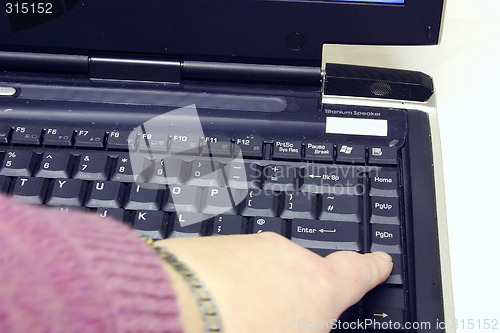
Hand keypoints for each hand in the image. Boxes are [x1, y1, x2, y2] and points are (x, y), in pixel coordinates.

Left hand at [156, 232, 392, 332]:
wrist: (176, 311)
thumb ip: (309, 323)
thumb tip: (306, 319)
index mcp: (319, 288)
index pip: (357, 272)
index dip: (371, 269)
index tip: (378, 262)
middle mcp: (287, 259)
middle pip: (302, 276)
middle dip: (294, 298)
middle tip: (273, 326)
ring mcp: (250, 249)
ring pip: (262, 272)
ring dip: (255, 295)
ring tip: (235, 324)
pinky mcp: (215, 247)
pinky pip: (231, 268)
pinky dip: (227, 286)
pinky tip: (212, 310)